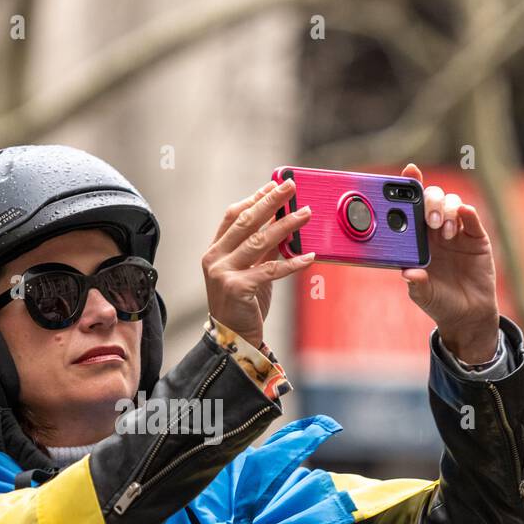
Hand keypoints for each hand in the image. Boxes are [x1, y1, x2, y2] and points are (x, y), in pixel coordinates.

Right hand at [201, 178, 315, 349]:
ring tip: (306, 213)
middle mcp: (215, 259)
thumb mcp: (249, 272)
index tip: (273, 184)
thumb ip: (261, 249)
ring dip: (286, 225)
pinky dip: (292, 263)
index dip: (254, 198)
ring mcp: (223, 273)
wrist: (233, 339)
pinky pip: (271, 270)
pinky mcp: (238, 288)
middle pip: (246, 222)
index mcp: (214, 251)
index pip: (233, 216)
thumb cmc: (242, 305)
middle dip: (271, 201)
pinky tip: (309, 256)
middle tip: (291, 186)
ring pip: (259, 242)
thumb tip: (283, 224)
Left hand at [396, 163, 499, 364]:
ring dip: (446, 211)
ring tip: (446, 232)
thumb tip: (409, 273)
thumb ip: (416, 284)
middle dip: (430, 202)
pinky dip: (467, 213)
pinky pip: (472, 219)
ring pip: (451, 204)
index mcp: (417, 240)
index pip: (412, 208)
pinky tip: (463, 214)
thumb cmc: (439, 302)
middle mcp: (435, 231)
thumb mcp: (423, 295)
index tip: (408, 172)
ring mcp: (457, 232)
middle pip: (432, 199)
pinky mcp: (476, 238)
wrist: (467, 315)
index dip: (410, 188)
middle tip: (429, 222)